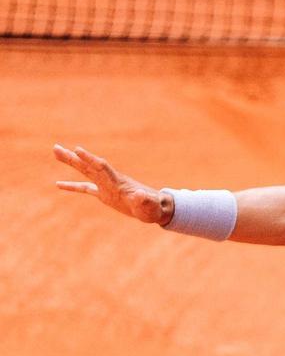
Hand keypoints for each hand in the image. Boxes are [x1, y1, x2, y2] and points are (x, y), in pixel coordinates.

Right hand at [54, 144, 171, 224]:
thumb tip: (140, 194)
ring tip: (56, 153)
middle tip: (56, 147)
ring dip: (71, 163)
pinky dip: (72, 186)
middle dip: (73, 158)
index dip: (90, 159)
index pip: (102, 167)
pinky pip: (85, 188)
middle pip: (88, 166)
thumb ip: (144, 200)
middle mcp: (110, 181)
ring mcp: (106, 186)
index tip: (77, 149)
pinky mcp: (104, 194)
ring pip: (85, 172)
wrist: (156, 208)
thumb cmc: (153, 207)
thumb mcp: (149, 205)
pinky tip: (58, 184)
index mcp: (118, 182)